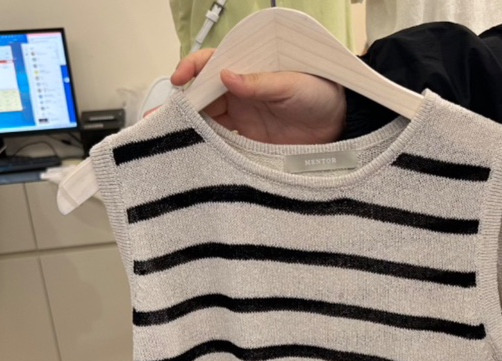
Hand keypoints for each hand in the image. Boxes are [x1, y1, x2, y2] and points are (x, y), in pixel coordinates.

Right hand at [171, 49, 345, 144]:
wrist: (339, 126)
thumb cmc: (321, 94)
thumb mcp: (293, 85)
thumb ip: (261, 83)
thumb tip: (228, 77)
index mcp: (248, 70)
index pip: (212, 65)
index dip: (193, 69)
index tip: (180, 80)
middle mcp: (239, 93)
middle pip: (202, 96)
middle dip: (181, 104)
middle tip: (162, 117)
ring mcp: (241, 118)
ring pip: (206, 121)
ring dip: (188, 128)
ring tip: (169, 139)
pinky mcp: (247, 142)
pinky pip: (222, 144)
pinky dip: (207, 148)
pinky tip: (193, 154)